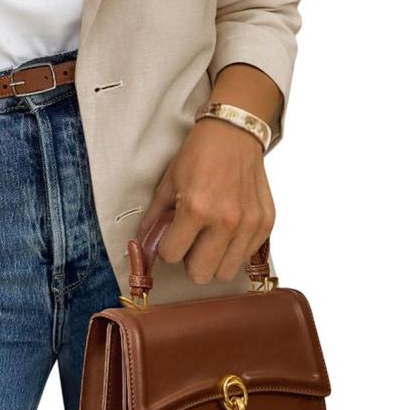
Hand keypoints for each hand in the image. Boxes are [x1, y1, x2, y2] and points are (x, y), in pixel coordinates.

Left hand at [136, 117, 273, 283]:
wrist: (234, 134)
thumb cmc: (199, 155)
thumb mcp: (169, 182)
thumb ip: (156, 217)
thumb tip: (144, 244)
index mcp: (196, 209)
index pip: (171, 255)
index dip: (168, 248)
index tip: (171, 237)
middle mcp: (225, 221)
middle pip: (201, 274)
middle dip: (190, 262)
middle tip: (191, 243)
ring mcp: (249, 224)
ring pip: (225, 272)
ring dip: (214, 260)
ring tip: (210, 238)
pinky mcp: (266, 224)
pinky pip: (246, 257)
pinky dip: (235, 250)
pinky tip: (228, 230)